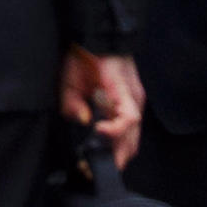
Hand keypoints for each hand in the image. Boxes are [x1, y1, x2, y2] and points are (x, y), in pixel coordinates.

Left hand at [60, 47, 143, 167]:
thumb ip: (73, 100)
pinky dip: (121, 142)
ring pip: (134, 138)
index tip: (97, 132)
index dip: (114, 131)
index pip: (128, 118)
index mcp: (121, 88)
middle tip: (92, 168)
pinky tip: (106, 148)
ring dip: (119, 154)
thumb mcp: (71, 75)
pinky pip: (131, 129)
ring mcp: (136, 101)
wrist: (100, 39)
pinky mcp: (132, 103)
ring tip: (97, 162)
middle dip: (115, 158)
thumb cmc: (86, 55)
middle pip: (134, 138)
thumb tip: (83, 119)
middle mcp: (134, 97)